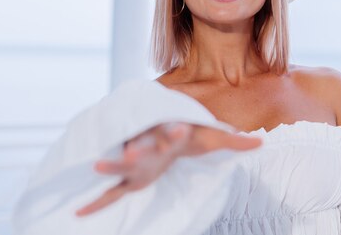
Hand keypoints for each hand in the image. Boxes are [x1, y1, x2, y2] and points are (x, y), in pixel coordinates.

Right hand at [75, 122, 261, 216]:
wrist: (162, 127)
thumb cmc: (189, 135)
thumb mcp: (213, 138)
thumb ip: (235, 141)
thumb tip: (262, 143)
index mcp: (171, 135)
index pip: (175, 132)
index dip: (178, 131)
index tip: (183, 127)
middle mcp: (151, 146)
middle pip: (144, 147)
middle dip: (139, 149)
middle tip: (135, 150)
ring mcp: (137, 162)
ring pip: (122, 164)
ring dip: (112, 166)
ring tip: (95, 166)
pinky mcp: (129, 178)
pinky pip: (111, 190)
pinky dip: (96, 201)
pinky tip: (77, 213)